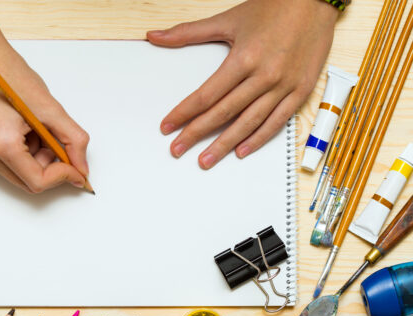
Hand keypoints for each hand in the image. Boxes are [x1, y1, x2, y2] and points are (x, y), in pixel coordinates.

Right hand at [0, 42, 89, 193]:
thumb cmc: (9, 76)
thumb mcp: (50, 108)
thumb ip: (73, 140)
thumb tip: (82, 168)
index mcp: (3, 145)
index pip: (38, 181)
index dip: (63, 176)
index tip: (78, 168)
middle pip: (31, 182)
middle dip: (53, 168)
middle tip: (61, 143)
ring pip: (25, 175)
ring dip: (42, 159)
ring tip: (41, 128)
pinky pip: (16, 163)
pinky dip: (32, 153)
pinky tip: (32, 130)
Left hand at [147, 0, 338, 168]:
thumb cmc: (273, 7)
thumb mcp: (227, 19)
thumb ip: (188, 33)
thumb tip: (154, 36)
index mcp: (243, 58)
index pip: (205, 95)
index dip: (183, 113)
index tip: (167, 127)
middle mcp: (264, 76)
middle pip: (223, 113)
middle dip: (196, 134)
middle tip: (178, 150)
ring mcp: (284, 86)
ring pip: (248, 123)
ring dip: (225, 144)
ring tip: (206, 160)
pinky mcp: (300, 92)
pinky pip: (277, 122)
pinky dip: (259, 139)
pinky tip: (241, 151)